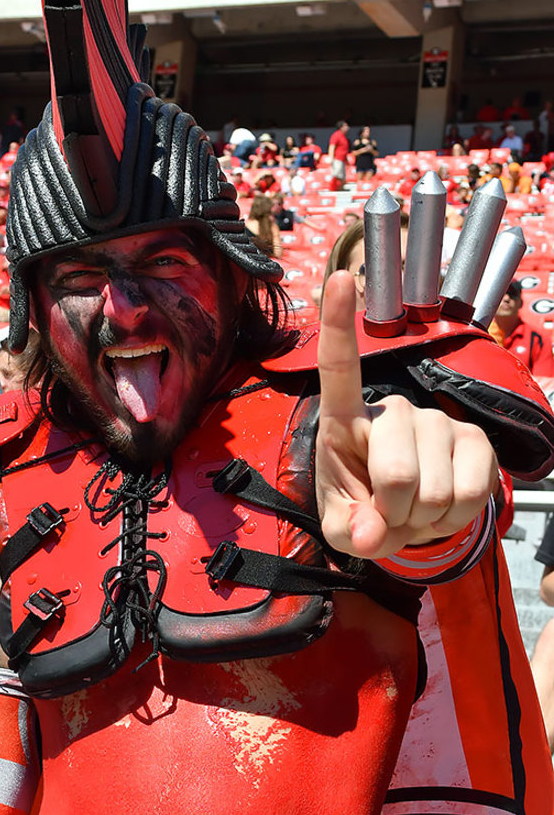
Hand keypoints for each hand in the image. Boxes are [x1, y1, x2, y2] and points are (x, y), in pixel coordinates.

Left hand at [315, 271, 497, 558]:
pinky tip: (442, 508)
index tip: (338, 279)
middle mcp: (394, 410)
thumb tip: (372, 534)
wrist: (406, 521)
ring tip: (413, 510)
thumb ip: (348, 531)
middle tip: (389, 513)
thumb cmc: (363, 509)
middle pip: (395, 473)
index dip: (338, 326)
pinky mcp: (476, 441)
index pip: (340, 369)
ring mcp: (438, 421)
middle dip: (393, 513)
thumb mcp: (343, 526)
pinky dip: (454, 519)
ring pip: (435, 492)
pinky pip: (471, 494)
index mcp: (348, 420)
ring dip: (423, 519)